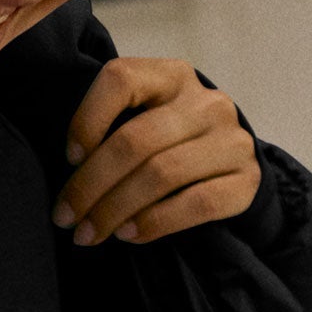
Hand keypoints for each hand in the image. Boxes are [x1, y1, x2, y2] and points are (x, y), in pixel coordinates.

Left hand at [53, 58, 258, 246]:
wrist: (231, 165)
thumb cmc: (170, 143)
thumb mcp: (144, 118)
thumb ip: (112, 127)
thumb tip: (70, 173)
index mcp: (172, 76)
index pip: (121, 79)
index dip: (87, 119)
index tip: (69, 158)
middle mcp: (205, 103)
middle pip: (136, 141)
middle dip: (90, 185)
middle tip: (64, 217)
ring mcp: (231, 140)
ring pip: (161, 175)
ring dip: (114, 210)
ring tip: (89, 232)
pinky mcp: (246, 180)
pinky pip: (195, 204)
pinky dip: (154, 223)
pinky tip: (128, 235)